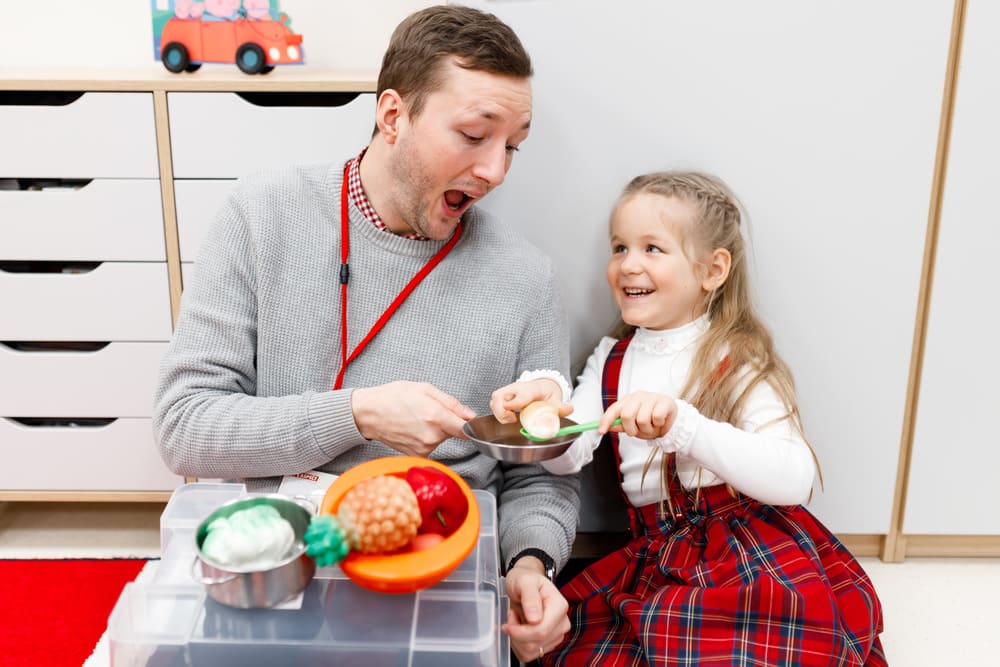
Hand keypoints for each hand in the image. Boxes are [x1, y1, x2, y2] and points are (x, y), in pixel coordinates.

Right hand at [350, 381, 475, 455]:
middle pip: (453, 432)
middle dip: (447, 422)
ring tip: (417, 419)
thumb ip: (451, 403)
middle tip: (429, 411)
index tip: (468, 420)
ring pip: (441, 439)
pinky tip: (412, 429)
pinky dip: (425, 438)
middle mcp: (431, 436)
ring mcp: (423, 448)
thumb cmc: (393, 397)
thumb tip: (470, 415)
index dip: (470, 424)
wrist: (368, 413)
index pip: (467, 429)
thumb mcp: (425, 389)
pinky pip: (429, 446)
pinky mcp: (416, 454)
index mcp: (436, 417)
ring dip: (435, 430)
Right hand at [489, 378, 571, 423]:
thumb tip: (570, 409)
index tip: (511, 410)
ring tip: (511, 419)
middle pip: (500, 395)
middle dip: (501, 411)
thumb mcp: (555, 400)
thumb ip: (561, 407)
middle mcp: (517, 388)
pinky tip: (509, 417)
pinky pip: (494, 403)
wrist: (541, 386)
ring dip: (499, 412)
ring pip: (495, 399)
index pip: (522, 394)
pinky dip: (498, 412)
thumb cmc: (546, 394)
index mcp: (532, 389)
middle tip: (513, 419)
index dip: (515, 402)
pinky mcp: (503, 395)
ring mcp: (509, 391)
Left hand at [502, 558, 569, 662]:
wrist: (526, 583)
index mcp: (559, 606)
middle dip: (517, 633)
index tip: (508, 622)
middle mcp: (562, 622)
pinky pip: (529, 654)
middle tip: (512, 615)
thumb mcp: (525, 581)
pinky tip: (519, 629)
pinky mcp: (548, 643)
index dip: (520, 631)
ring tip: (516, 620)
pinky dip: (519, 644)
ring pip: (531, 651)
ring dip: (517, 639)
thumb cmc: (525, 580)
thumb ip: (530, 597)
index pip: (541, 631)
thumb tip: (535, 619)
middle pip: (536, 643)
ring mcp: (556, 634)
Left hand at [600, 391, 677, 439]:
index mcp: (628, 401)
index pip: (613, 410)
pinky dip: (658, 424)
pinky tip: (660, 421)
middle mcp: (638, 397)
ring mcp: (651, 397)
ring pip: (642, 419)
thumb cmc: (651, 422)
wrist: (672, 421)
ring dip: (647, 429)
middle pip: (627, 415)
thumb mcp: (634, 426)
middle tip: (638, 431)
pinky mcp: (664, 401)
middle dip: (631, 429)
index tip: (601, 431)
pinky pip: (656, 417)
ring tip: (651, 426)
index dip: (606, 421)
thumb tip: (608, 427)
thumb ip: (621, 425)